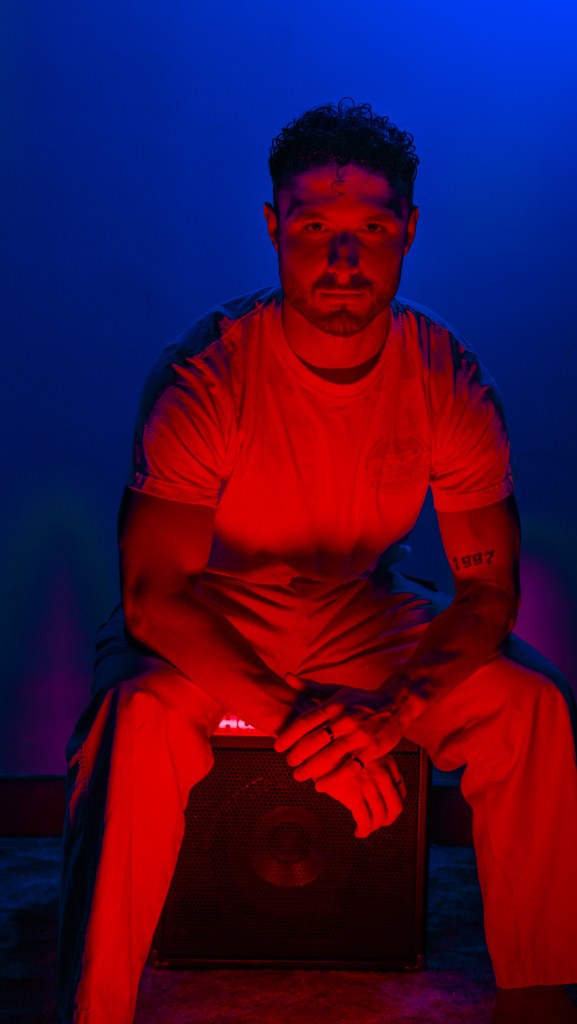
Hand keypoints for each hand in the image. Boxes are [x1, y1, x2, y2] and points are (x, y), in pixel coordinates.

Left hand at [274, 678, 406, 784]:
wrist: (396, 704)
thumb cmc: (360, 699)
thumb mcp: (335, 690)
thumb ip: (309, 687)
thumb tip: (286, 677)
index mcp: (334, 705)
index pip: (305, 722)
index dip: (289, 736)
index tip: (277, 747)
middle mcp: (345, 719)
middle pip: (314, 740)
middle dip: (297, 754)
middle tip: (288, 763)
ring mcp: (359, 736)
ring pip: (329, 756)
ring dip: (311, 769)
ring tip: (298, 776)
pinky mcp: (371, 750)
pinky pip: (350, 768)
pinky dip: (333, 779)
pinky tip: (320, 786)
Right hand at [312, 754, 406, 837]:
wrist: (317, 748)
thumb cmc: (338, 750)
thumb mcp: (364, 752)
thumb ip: (376, 767)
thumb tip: (379, 788)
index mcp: (386, 763)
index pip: (400, 791)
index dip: (394, 804)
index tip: (388, 809)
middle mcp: (382, 774)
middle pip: (395, 806)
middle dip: (388, 819)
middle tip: (380, 823)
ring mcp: (368, 785)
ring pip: (380, 816)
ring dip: (374, 826)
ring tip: (366, 828)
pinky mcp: (353, 795)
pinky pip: (364, 820)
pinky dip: (363, 830)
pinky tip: (359, 832)